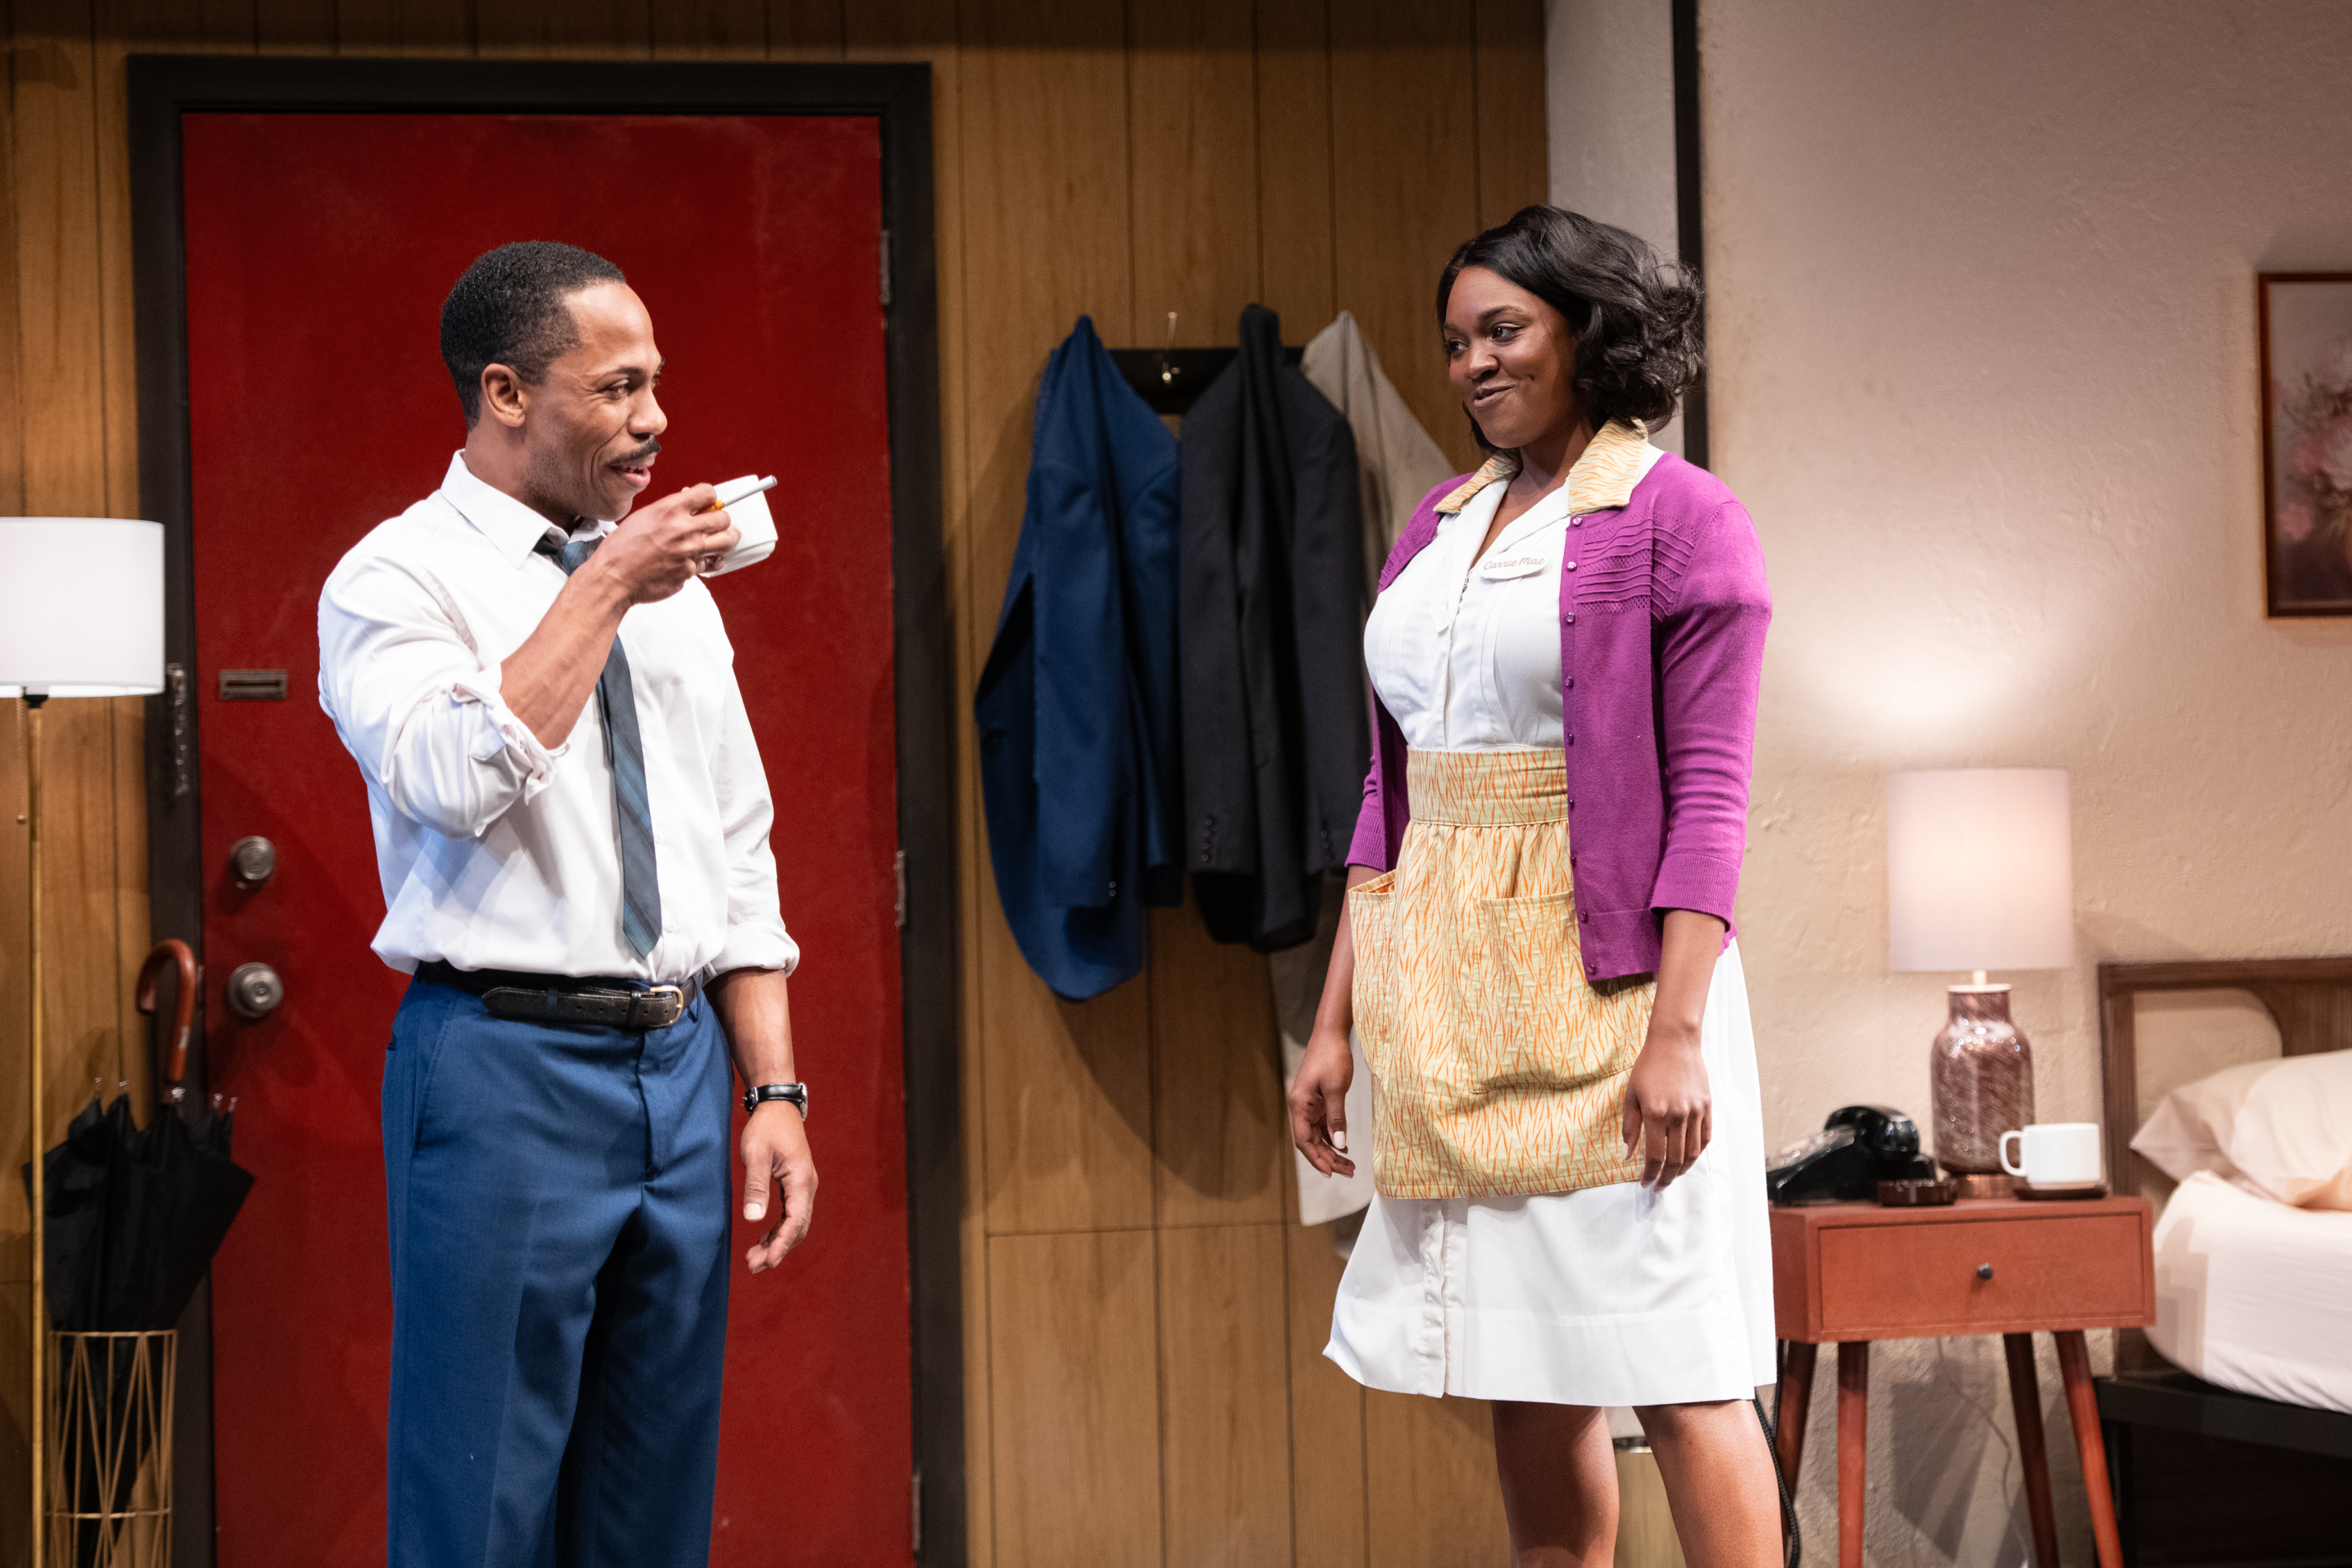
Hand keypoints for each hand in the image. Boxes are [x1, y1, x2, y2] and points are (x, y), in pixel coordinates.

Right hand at [589, 483, 738, 604]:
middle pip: (724, 518)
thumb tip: (688, 501)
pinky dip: (704, 563)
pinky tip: (699, 560)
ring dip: (726, 540)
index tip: (708, 503)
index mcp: (670, 509)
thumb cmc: (622, 548)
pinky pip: (708, 564)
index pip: (707, 492)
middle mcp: (684, 529)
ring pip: (727, 542)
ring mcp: (690, 552)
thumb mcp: (644, 516)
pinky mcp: (690, 572)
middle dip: (722, 520)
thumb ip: (670, 509)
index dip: (710, 497)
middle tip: (717, 523)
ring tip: (720, 540)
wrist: (614, 576)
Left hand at [740, 1101, 816, 1271]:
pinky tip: (763, 1240)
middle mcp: (807, 1186)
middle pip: (798, 1227)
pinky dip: (778, 1230)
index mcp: (801, 1180)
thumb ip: (756, 1186)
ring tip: (754, 1259)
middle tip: (753, 1266)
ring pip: (795, 1223)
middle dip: (777, 1249)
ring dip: (777, 1242)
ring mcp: (803, 1186)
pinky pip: (791, 1214)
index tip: (766, 1261)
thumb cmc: (766, 1127)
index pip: (795, 1220)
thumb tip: (754, 1219)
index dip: (782, 1243)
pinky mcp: (796, 1185)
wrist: (777, 1107)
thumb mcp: (756, 1154)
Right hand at [1287, 1024, 1356, 1178]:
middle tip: (1348, 1172)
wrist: (1331, 1035)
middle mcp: (1301, 1108)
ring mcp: (1309, 1106)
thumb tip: (1340, 1145)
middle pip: (1311, 1142)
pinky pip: (1324, 1127)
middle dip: (1327, 1159)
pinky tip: (1344, 1149)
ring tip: (1349, 1165)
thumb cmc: (1331, 1057)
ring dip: (1332, 1151)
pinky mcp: (1318, 1103)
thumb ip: (1337, 1118)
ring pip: (1318, 1137)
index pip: (1304, 1141)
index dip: (1317, 1159)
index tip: (1331, 1173)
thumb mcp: (1335, 1088)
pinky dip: (1333, 1139)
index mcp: (1299, 1105)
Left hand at [1620, 1020, 1710, 1189]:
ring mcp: (1696, 1112)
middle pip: (1675, 1160)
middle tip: (1658, 1187)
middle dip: (1666, 1178)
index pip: (1655, 1156)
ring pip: (1692, 1153)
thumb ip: (1630, 1127)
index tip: (1645, 1183)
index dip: (1650, 1174)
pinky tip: (1687, 1159)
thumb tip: (1628, 1155)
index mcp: (1656, 1114)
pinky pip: (1705, 1138)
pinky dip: (1697, 1153)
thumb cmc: (1648, 1067)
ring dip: (1682, 1170)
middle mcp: (1678, 1116)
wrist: (1675, 1043)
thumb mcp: (1631, 1095)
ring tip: (1672, 1176)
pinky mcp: (1707, 1107)